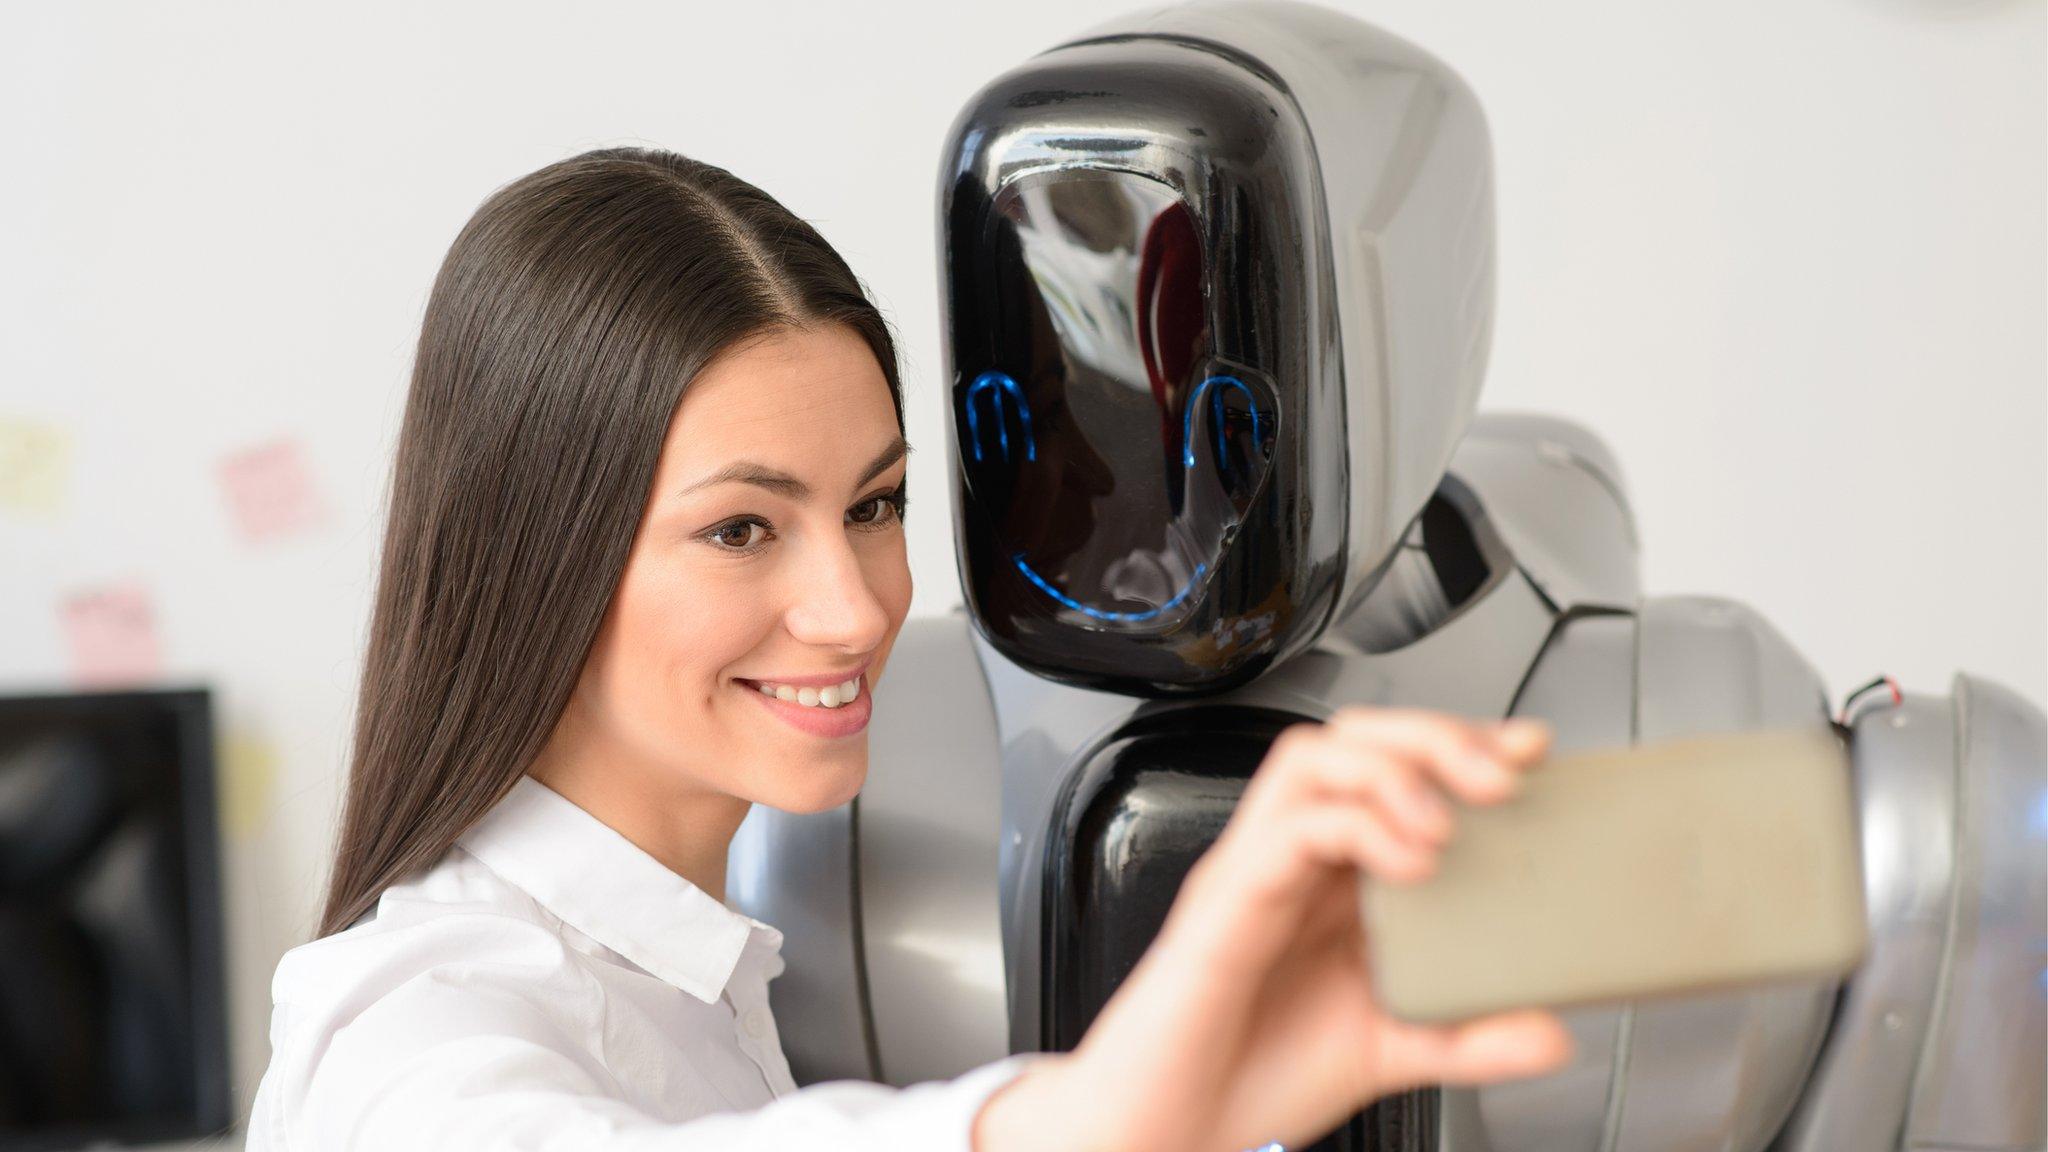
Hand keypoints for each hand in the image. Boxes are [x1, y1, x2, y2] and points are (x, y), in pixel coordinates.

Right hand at [973, 707, 1573, 1151]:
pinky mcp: (1226, 902)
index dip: (1460, 744)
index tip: (1529, 753)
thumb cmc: (1253, 1076)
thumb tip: (1553, 1031)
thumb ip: (1469, 1036)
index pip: (1390, 770)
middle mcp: (1291, 859)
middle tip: (1499, 777)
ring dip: (1391, 769)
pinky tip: (1407, 865)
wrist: (1170, 1132)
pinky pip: (1284, 830)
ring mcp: (1255, 872)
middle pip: (1351, 739)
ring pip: (1311, 759)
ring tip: (1447, 820)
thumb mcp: (1390, 1050)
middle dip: (1432, 737)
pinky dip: (1353, 827)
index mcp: (1330, 878)